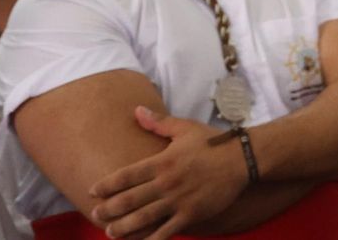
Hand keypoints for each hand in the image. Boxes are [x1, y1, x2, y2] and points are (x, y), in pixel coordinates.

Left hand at [87, 107, 248, 239]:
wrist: (244, 158)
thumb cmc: (214, 142)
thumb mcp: (185, 128)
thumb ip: (159, 122)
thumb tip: (136, 110)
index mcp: (162, 161)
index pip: (126, 175)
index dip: (106, 185)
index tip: (93, 191)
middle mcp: (166, 182)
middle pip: (129, 200)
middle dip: (108, 210)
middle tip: (96, 215)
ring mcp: (178, 200)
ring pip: (143, 219)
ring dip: (123, 228)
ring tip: (110, 233)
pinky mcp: (191, 214)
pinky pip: (166, 232)